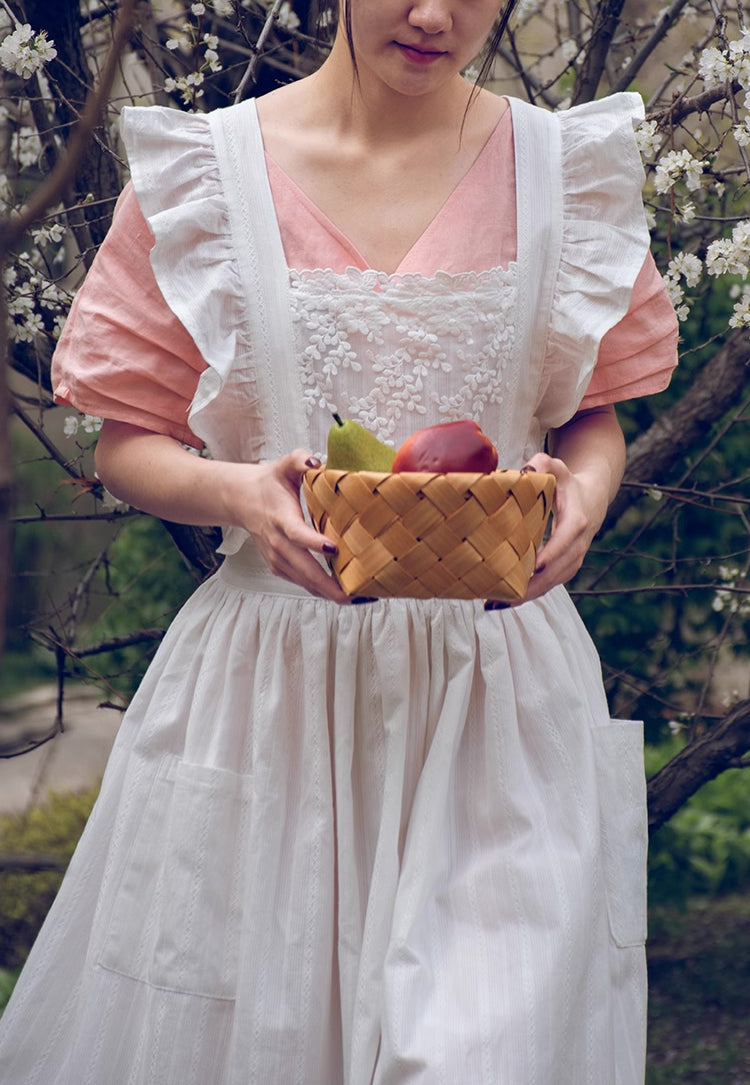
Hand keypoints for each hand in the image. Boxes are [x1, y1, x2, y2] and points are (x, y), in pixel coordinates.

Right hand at [95, 422, 350, 602]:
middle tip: (356, 594)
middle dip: (330, 585)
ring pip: (305, 582)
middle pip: (304, 570)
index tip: (333, 548)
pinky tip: (345, 593)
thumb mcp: (285, 465)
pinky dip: (322, 590)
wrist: (241, 500)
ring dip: (331, 593)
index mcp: (282, 518)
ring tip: (360, 599)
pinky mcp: (280, 567)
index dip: (313, 542)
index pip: (297, 533)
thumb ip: (301, 460)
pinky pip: (303, 583)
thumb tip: (316, 462)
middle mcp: (278, 544)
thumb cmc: (271, 483)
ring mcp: (278, 559)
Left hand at [514, 451, 609, 602]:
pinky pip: (548, 586)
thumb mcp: (557, 467)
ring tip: (495, 603)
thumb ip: (542, 463)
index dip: (551, 554)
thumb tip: (525, 468)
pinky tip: (503, 602)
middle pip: (556, 571)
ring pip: (551, 583)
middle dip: (531, 585)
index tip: (533, 566)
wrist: (591, 499)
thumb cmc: (566, 482)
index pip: (565, 540)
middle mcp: (578, 545)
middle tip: (501, 595)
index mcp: (577, 521)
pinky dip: (528, 595)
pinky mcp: (566, 569)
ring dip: (525, 596)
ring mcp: (573, 560)